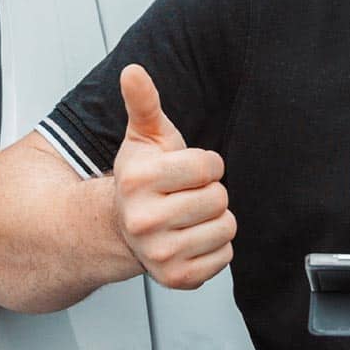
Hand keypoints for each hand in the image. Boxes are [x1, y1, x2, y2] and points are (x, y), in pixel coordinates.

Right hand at [111, 63, 234, 288]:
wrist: (123, 227)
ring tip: (190, 216)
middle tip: (187, 195)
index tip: (188, 170)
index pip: (208, 166)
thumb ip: (144, 102)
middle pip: (218, 198)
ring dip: (215, 219)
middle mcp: (144, 221)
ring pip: (226, 228)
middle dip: (210, 192)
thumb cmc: (142, 179)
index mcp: (138, 182)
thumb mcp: (144, 137)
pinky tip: (192, 237)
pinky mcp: (177, 278)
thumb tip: (134, 71)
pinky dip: (215, 246)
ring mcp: (159, 253)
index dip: (205, 165)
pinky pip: (225, 256)